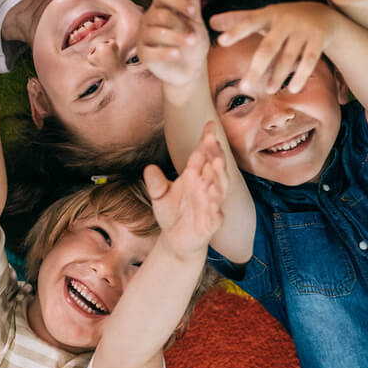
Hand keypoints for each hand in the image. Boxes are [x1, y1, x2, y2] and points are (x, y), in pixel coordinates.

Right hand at [139, 0, 209, 88]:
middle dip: (180, 24)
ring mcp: (144, 36)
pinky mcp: (143, 54)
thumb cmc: (192, 39)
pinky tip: (177, 54)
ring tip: (192, 43)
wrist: (191, 67)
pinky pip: (150, 52)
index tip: (193, 11)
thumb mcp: (195, 19)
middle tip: (196, 36)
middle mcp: (149, 18)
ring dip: (176, 38)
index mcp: (161, 6)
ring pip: (155, 33)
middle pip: (160, 14)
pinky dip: (165, 53)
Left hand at [144, 122, 226, 258]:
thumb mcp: (159, 196)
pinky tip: (212, 203)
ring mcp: (210, 206)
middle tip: (213, 141)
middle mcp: (206, 188)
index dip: (207, 141)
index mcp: (195, 177)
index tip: (210, 126)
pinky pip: (214, 216)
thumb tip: (149, 168)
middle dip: (215, 155)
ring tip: (216, 164)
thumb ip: (155, 183)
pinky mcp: (209, 225)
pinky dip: (214, 210)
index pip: (203, 156)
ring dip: (219, 177)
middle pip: (214, 168)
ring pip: (219, 189)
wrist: (177, 241)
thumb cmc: (173, 214)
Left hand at [209, 1, 334, 94]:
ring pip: (288, 57)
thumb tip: (210, 21)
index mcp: (268, 15)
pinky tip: (292, 89)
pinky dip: (301, 75)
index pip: (249, 22)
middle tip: (244, 88)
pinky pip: (309, 60)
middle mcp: (285, 21)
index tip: (221, 41)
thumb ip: (237, 20)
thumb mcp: (263, 16)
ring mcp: (303, 30)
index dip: (236, 31)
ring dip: (277, 75)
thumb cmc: (283, 18)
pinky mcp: (318, 40)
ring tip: (267, 90)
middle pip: (268, 47)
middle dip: (256, 69)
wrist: (322, 15)